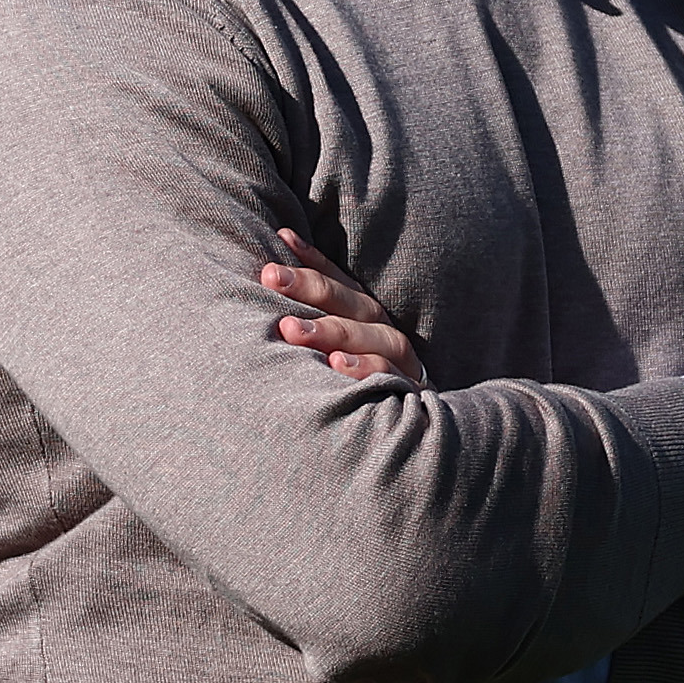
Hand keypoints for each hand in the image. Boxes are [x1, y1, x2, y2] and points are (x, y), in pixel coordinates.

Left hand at [261, 230, 424, 385]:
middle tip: (270, 277)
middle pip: (352, 304)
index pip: (340, 283)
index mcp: (369, 322)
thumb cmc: (362, 396)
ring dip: (331, 330)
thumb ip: (316, 331)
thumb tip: (267, 298)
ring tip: (291, 329)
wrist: (416, 443)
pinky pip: (389, 377)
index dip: (313, 259)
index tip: (280, 238)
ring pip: (372, 337)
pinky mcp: (410, 395)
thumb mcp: (340, 359)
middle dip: (310, 287)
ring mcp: (403, 365)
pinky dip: (364, 369)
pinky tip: (335, 366)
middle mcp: (386, 335)